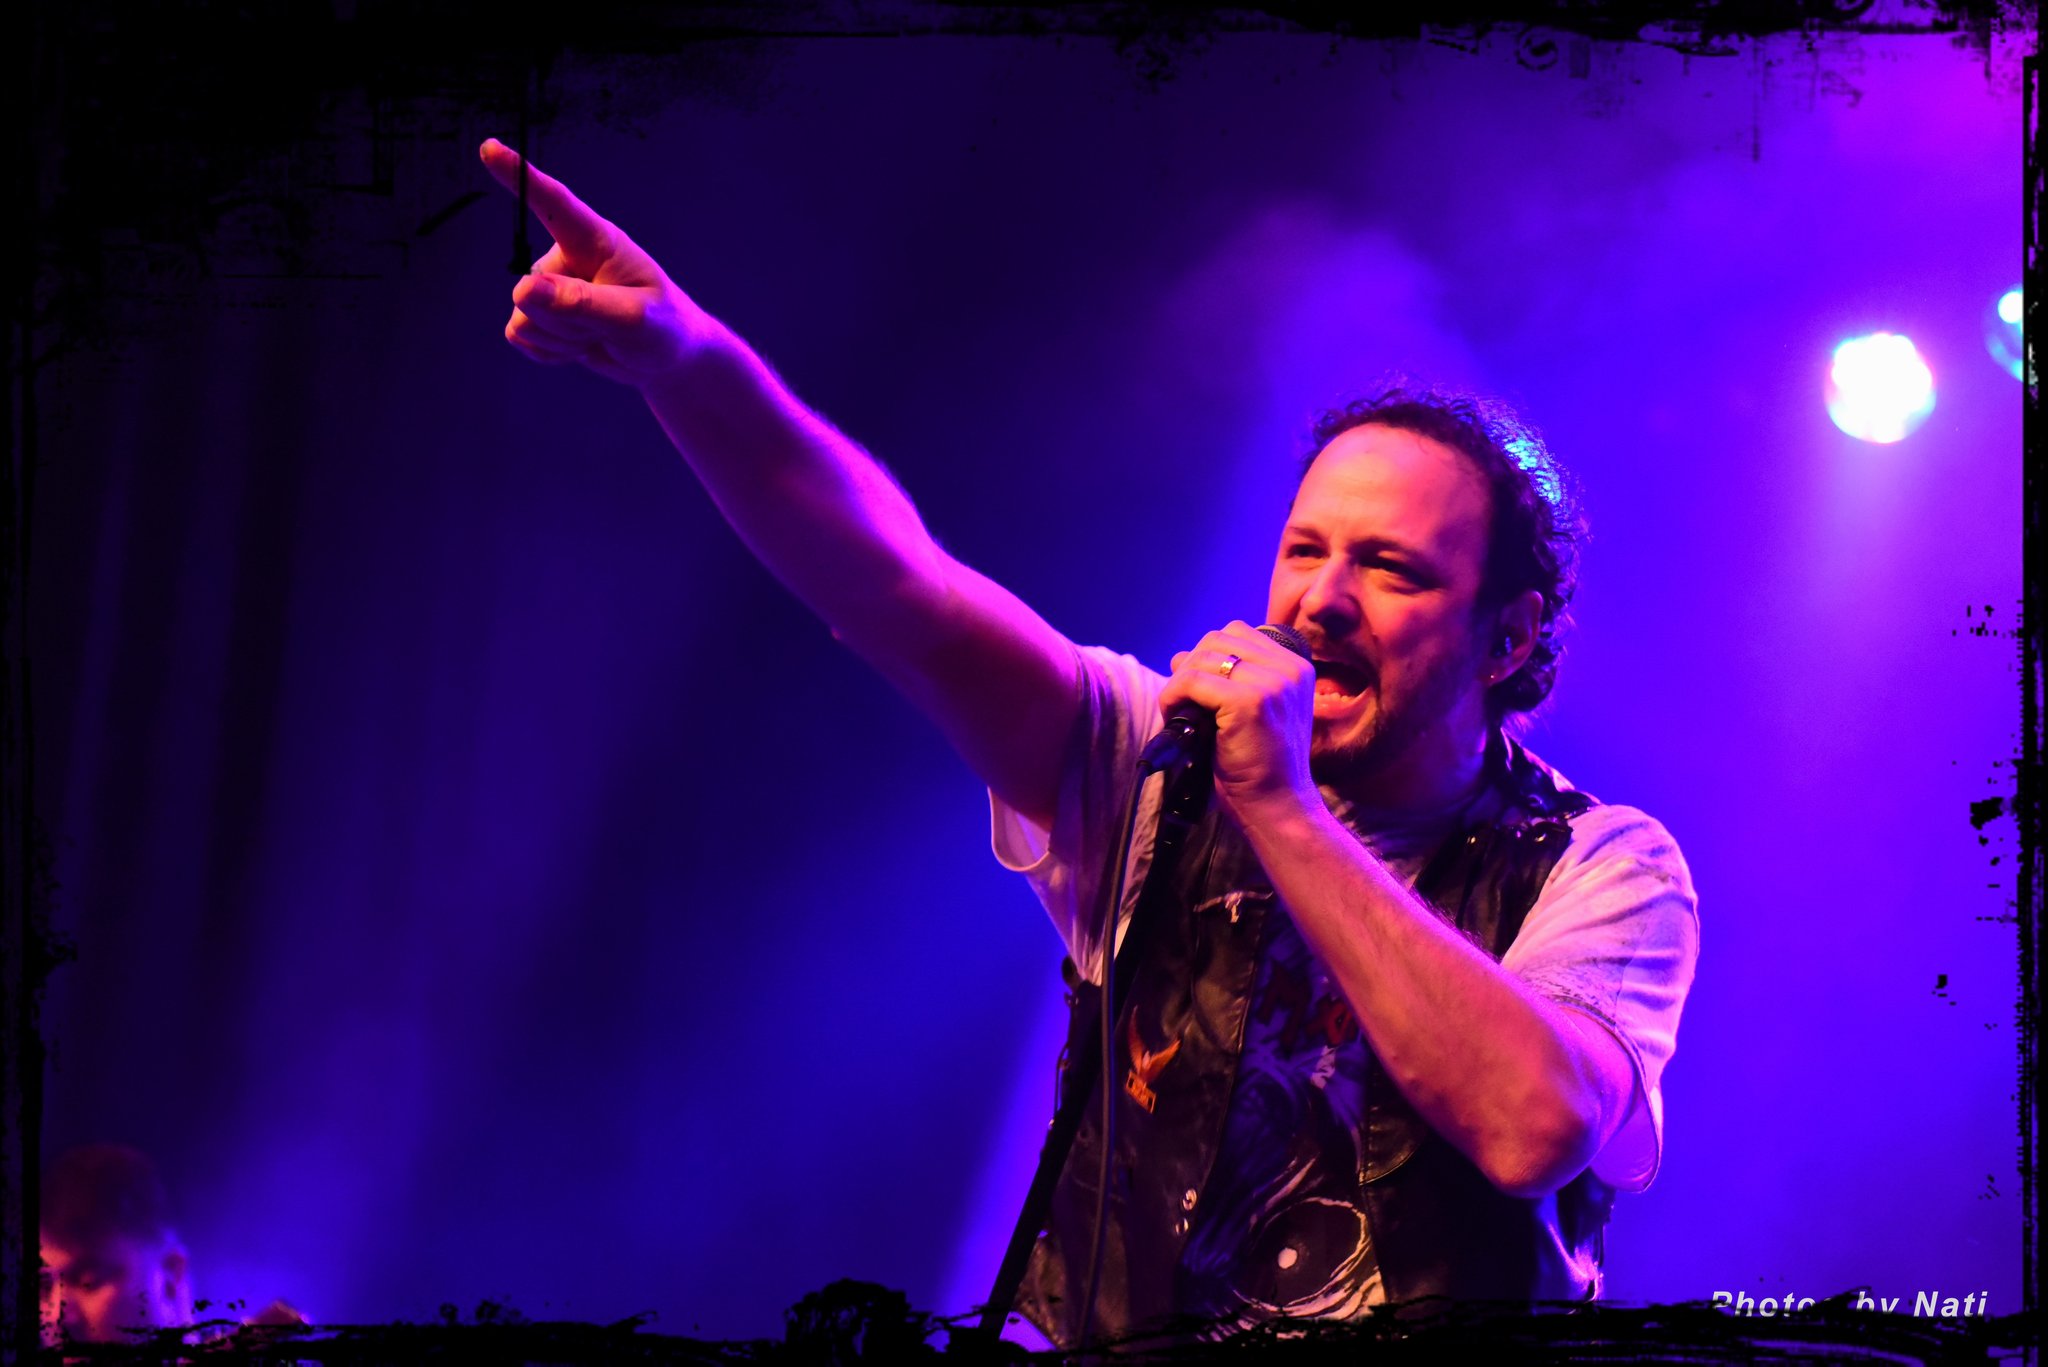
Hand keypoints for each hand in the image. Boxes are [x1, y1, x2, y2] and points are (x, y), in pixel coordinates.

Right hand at [479, 138, 726, 387]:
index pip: (553, 203)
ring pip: (524, 318)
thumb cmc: (664, 327)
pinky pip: (522, 336)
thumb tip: (524, 290)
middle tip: (608, 329)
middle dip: (566, 323)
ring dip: (561, 340)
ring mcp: (551, 287)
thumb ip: (582, 304)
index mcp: (596, 241)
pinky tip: (581, 346)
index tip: (489, 148)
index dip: (519, 176)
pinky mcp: (542, 315)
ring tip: (599, 335)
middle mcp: (567, 257)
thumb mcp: (634, 318)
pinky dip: (551, 352)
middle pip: (531, 291)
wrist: (667, 358)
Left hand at [1160, 621, 1318, 818]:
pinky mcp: (1250, 701)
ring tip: (1178, 713)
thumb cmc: (1259, 765)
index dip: (1208, 655)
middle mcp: (1289, 669)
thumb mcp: (1252, 712)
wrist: (1276, 805)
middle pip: (1218, 638)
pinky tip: (1174, 719)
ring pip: (1203, 657)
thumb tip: (1180, 656)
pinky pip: (1192, 681)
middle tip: (1183, 701)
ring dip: (1179, 683)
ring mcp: (1272, 683)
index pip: (1239, 633)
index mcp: (1296, 667)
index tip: (1198, 688)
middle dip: (1192, 665)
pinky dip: (1172, 697)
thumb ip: (1227, 680)